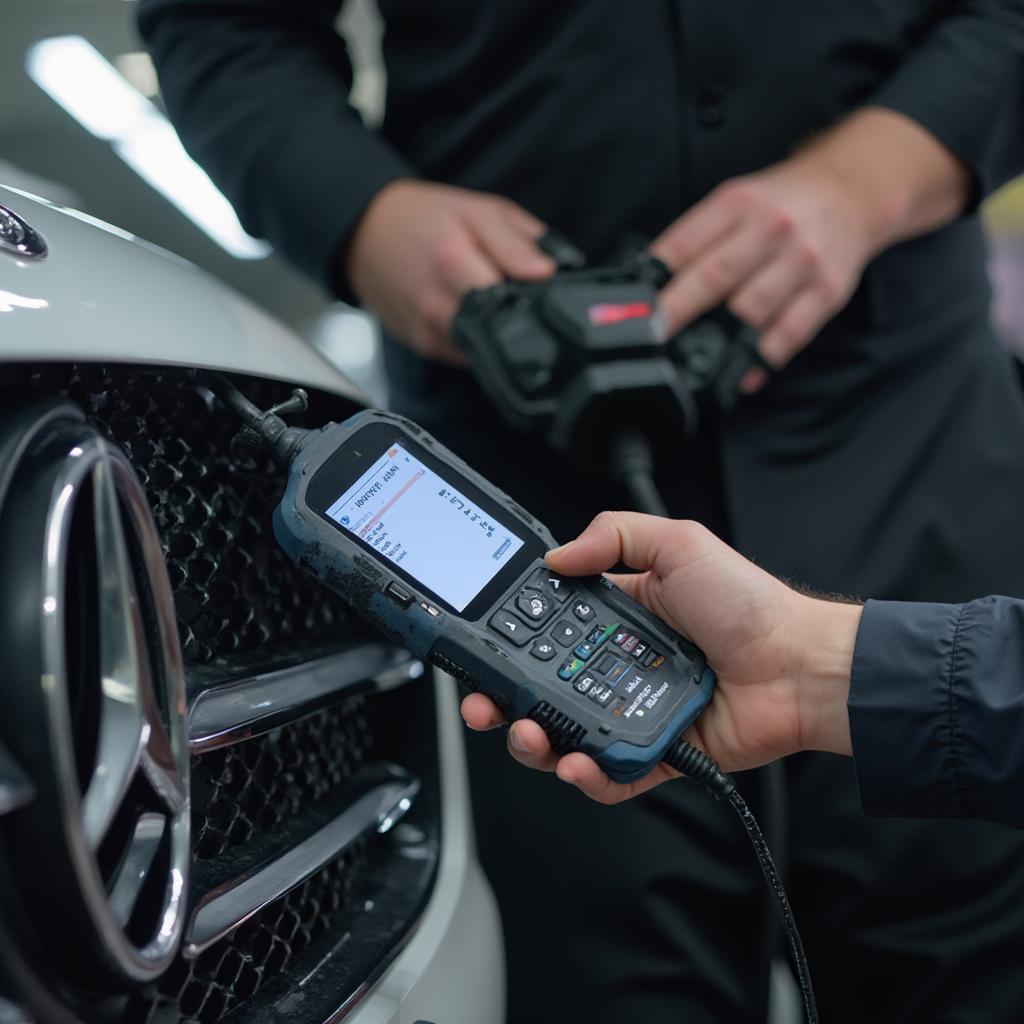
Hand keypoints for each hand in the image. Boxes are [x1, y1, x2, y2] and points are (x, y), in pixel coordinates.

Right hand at [346, 179, 555, 363]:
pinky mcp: (422, 346)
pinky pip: (464, 353)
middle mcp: (436, 302)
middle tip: (520, 296)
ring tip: (491, 299)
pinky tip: (469, 311)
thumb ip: (517, 241)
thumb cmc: (426, 217)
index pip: (511, 300)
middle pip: (500, 331)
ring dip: (496, 330)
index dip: (537, 300)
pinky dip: (476, 337)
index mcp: (452, 259)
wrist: (366, 234)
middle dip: (519, 318)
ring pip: (483, 348)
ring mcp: (427, 329)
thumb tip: (547, 273)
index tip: (543, 291)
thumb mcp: (478, 211)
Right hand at [461, 512, 860, 804]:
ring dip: (534, 741)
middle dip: (502, 702)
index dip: (508, 643)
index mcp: (616, 618)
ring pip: (564, 735)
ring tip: (529, 734)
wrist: (799, 665)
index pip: (545, 632)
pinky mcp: (655, 754)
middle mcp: (617, 666)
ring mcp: (633, 711)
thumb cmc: (748, 604)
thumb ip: (614, 536)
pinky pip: (609, 774)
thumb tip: (556, 557)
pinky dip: (587, 776)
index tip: (482, 649)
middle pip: (541, 690)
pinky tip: (575, 763)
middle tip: (484, 705)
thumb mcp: (679, 544)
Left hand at [651, 156, 873, 392]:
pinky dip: (761, 360)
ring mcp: (802, 262)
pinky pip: (790, 335)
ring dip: (717, 341)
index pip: (686, 242)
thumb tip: (649, 285)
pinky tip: (740, 376)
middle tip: (650, 338)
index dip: (655, 278)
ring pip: (752, 311)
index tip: (633, 308)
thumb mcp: (734, 202)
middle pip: (715, 276)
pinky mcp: (826, 293)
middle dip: (678, 311)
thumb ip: (696, 240)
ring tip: (686, 365)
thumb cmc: (780, 205)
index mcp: (738, 204)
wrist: (850, 193)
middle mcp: (772, 229)